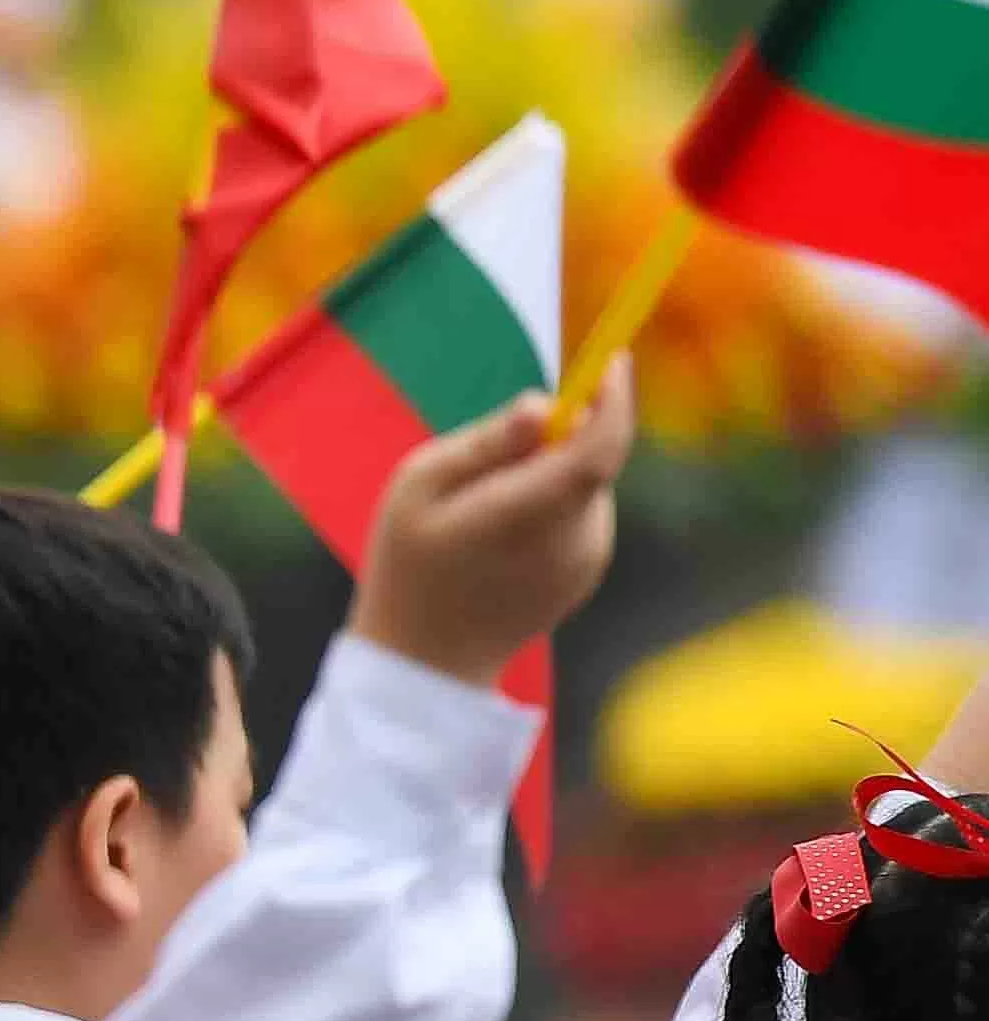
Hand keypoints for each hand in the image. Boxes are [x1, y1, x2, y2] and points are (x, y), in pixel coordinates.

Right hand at [353, 370, 632, 686]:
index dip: (613, 400)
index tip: (613, 360)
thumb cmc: (408, 562)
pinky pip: (581, 513)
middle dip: (559, 436)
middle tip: (489, 454)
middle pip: (590, 459)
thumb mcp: (418, 485)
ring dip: (548, 472)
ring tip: (480, 510)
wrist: (427, 660)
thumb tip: (546, 404)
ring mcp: (586, 560)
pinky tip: (499, 538)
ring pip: (584, 485)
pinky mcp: (587, 573)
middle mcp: (573, 538)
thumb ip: (485, 442)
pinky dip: (551, 502)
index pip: (597, 449)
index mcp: (527, 513)